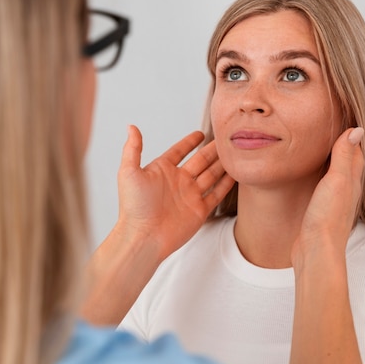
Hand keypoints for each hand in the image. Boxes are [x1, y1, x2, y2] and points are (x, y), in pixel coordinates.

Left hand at [115, 125, 234, 259]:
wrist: (143, 237)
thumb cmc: (133, 207)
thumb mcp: (129, 172)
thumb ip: (133, 149)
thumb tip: (131, 126)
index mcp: (162, 170)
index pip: (179, 151)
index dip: (189, 142)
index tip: (200, 133)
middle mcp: (178, 181)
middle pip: (200, 161)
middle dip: (212, 150)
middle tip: (225, 139)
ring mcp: (190, 195)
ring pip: (211, 174)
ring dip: (222, 164)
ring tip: (234, 153)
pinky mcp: (199, 210)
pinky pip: (216, 194)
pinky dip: (226, 184)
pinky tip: (235, 174)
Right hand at [292, 127, 364, 261]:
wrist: (316, 250)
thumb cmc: (327, 218)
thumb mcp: (337, 181)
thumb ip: (344, 156)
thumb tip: (357, 130)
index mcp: (352, 180)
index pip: (356, 150)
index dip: (352, 133)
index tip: (346, 115)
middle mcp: (347, 189)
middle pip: (349, 161)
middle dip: (345, 143)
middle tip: (337, 125)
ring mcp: (335, 200)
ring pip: (338, 173)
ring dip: (334, 158)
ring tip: (325, 144)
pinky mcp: (322, 210)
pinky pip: (326, 186)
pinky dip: (323, 174)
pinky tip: (314, 174)